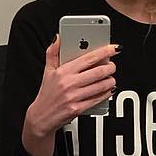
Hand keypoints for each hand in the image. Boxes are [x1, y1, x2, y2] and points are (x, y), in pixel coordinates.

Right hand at [21, 37, 118, 155]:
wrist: (41, 117)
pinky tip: (108, 90)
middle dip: (110, 68)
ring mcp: (74, 97)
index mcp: (63, 72)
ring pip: (100, 86)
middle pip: (98, 72)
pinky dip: (105, 94)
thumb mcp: (47, 71)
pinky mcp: (77, 108)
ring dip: (110, 81)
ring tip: (111, 78)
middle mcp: (69, 83)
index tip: (114, 48)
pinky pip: (97, 99)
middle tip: (112, 66)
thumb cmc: (46, 94)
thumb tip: (58, 38)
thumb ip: (52, 53)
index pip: (88, 58)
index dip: (104, 52)